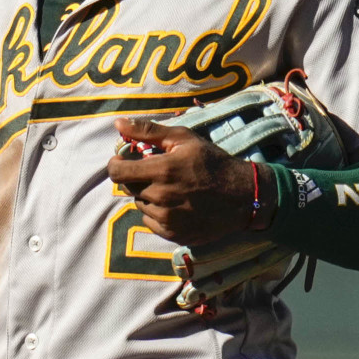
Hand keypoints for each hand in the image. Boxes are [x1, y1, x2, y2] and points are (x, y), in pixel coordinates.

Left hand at [106, 117, 265, 245]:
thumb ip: (148, 131)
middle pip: (127, 187)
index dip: (116, 164)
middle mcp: (161, 198)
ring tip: (169, 188)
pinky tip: (174, 204)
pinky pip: (150, 222)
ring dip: (146, 195)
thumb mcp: (183, 139)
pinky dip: (156, 213)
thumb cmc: (211, 162)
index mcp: (161, 171)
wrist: (242, 195)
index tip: (124, 160)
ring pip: (139, 204)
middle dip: (135, 178)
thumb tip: (118, 123)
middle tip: (154, 172)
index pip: (117, 172)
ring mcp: (167, 219)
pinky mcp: (173, 235)